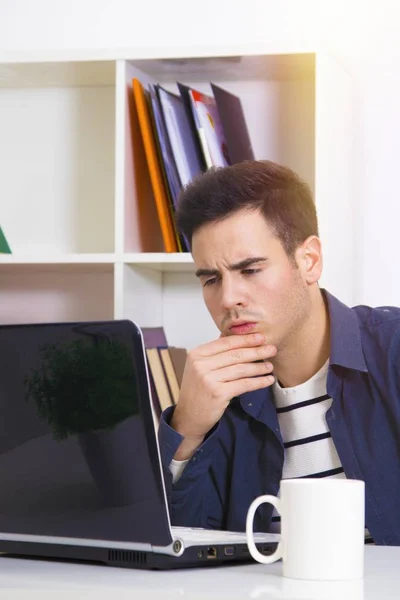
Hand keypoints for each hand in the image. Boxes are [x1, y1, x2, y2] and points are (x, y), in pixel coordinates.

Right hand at [171, 333, 275, 459]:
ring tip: (270, 366)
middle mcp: (201, 364)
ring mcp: (208, 379)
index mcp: (197, 354)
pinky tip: (267, 380)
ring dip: (259, 367)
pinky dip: (258, 382)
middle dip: (256, 351)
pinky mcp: (218, 393)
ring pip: (241, 369)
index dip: (245, 339)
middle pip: (235, 355)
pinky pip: (244, 384)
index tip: (260, 337)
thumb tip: (238, 338)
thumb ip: (215, 353)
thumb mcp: (200, 367)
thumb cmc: (197, 390)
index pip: (225, 342)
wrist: (188, 416)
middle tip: (272, 349)